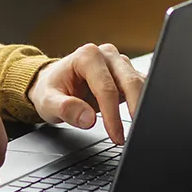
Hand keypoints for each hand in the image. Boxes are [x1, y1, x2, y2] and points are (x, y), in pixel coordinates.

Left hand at [27, 43, 146, 144]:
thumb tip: (88, 118)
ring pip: (140, 83)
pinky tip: (140, 119)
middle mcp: (106, 55)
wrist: (55, 82)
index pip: (106, 88)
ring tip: (138, 129)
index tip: (116, 136)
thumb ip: (65, 109)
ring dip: (142, 106)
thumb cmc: (51, 89)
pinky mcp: (127, 73)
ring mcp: (119, 63)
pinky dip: (143, 103)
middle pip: (130, 82)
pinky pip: (142, 87)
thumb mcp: (48, 102)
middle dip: (135, 110)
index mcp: (87, 56)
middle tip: (135, 135)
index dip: (112, 115)